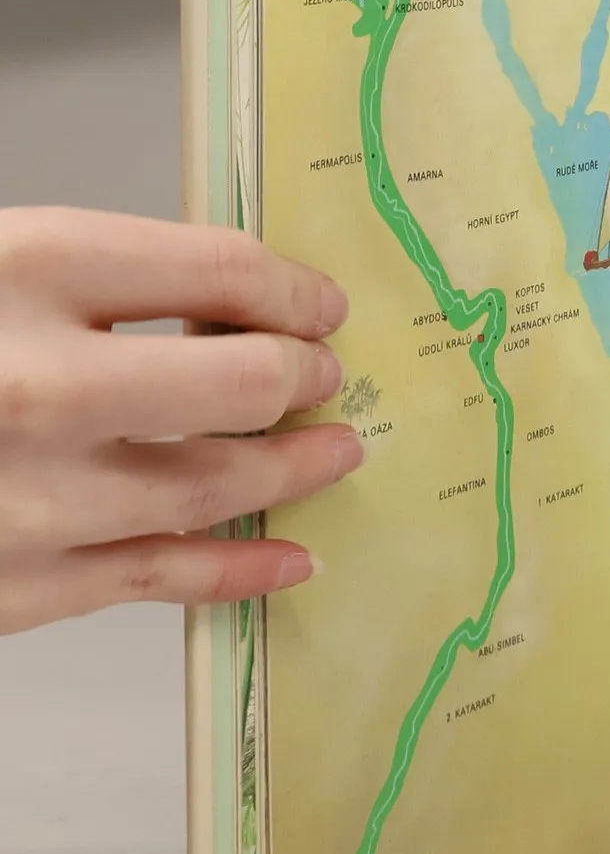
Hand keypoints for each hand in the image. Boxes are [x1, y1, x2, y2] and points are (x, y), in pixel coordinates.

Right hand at [0, 209, 362, 635]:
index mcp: (20, 269)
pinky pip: (156, 578)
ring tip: (334, 454)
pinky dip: (239, 569)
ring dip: (290, 470)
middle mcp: (35, 383)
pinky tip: (292, 558)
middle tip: (328, 378)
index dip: (286, 286)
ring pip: (210, 485)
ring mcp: (26, 497)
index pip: (213, 268)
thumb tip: (214, 305)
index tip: (316, 303)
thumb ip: (79, 281)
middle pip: (236, 383)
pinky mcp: (11, 586)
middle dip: (299, 379)